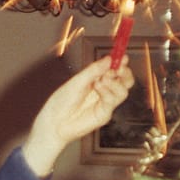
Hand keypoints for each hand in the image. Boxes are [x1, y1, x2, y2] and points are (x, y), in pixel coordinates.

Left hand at [23, 55, 132, 177]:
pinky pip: (113, 101)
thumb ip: (94, 71)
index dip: (121, 63)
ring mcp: (105, 104)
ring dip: (115, 82)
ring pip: (123, 91)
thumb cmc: (62, 102)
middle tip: (119, 68)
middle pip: (125, 81)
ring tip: (101, 79)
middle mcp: (104, 92)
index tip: (123, 57)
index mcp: (97, 81)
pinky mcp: (104, 114)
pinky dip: (107, 91)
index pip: (115, 71)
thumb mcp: (77, 81)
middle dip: (125, 73)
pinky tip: (97, 87)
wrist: (54, 122)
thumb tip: (109, 59)